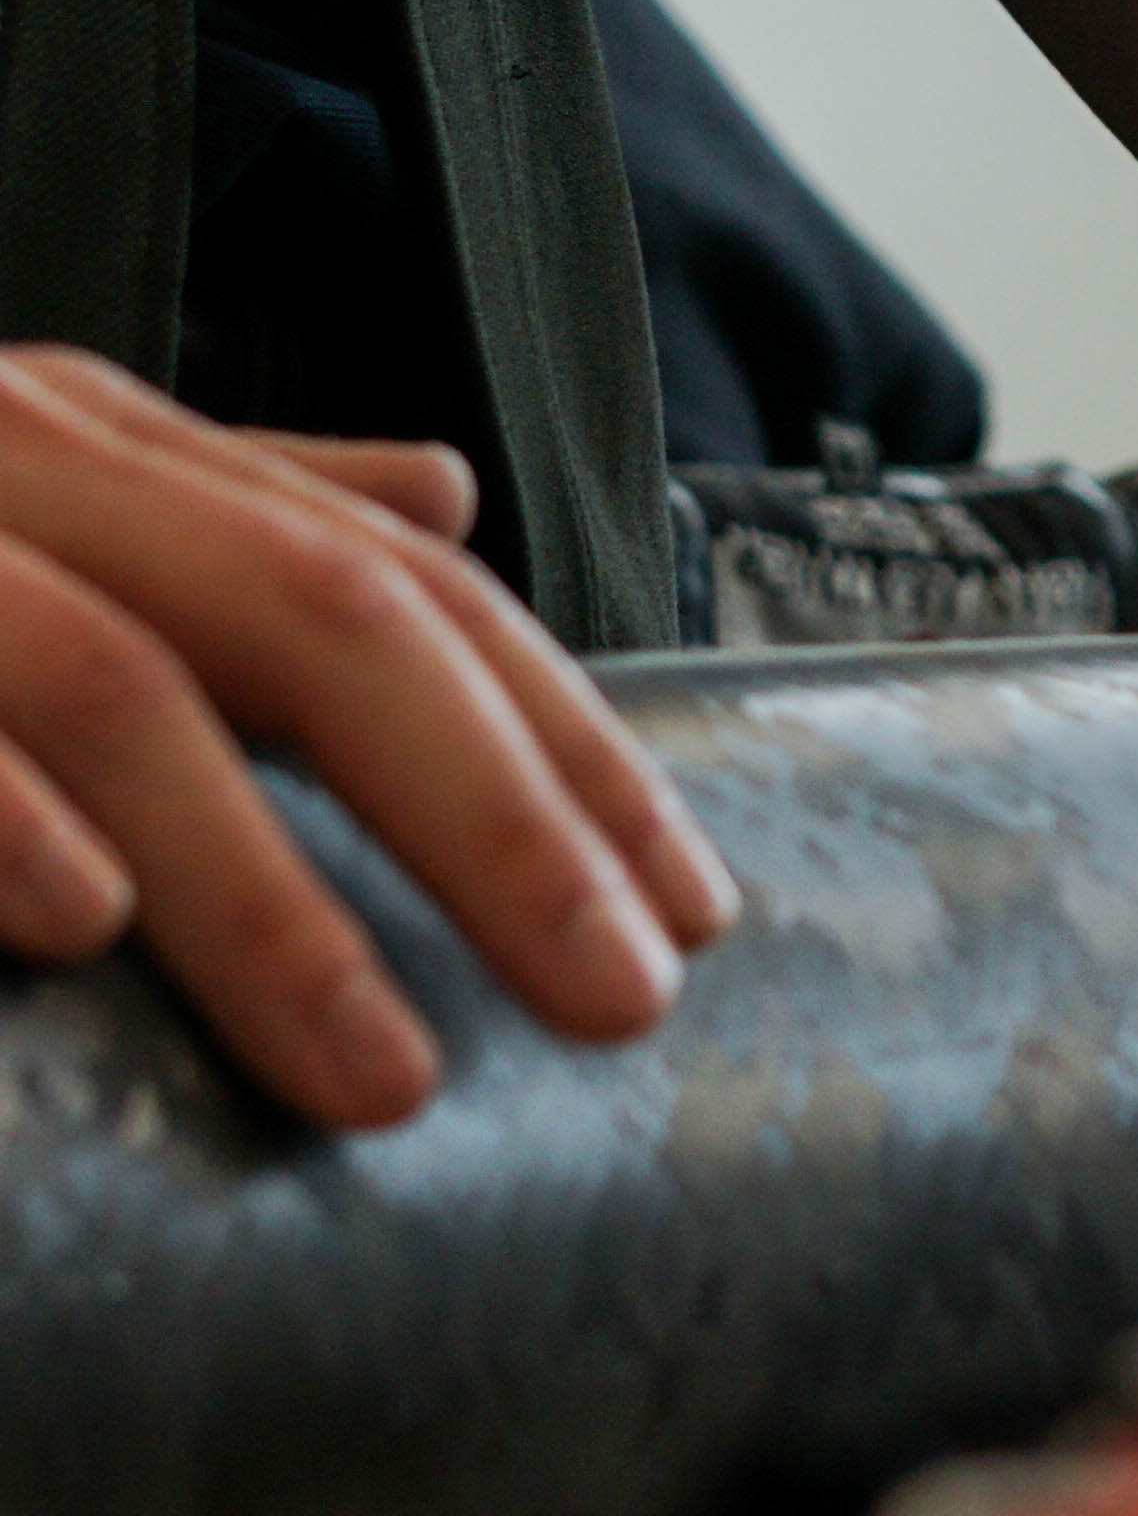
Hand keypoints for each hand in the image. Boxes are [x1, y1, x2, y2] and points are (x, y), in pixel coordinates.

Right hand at [0, 352, 737, 1127]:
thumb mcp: (28, 493)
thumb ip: (223, 506)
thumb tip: (437, 499)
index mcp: (96, 442)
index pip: (402, 591)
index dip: (567, 745)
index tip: (692, 909)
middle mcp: (13, 458)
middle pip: (315, 619)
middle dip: (498, 814)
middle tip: (625, 999)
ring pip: (117, 686)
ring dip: (265, 894)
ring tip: (389, 1073)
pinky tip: (76, 922)